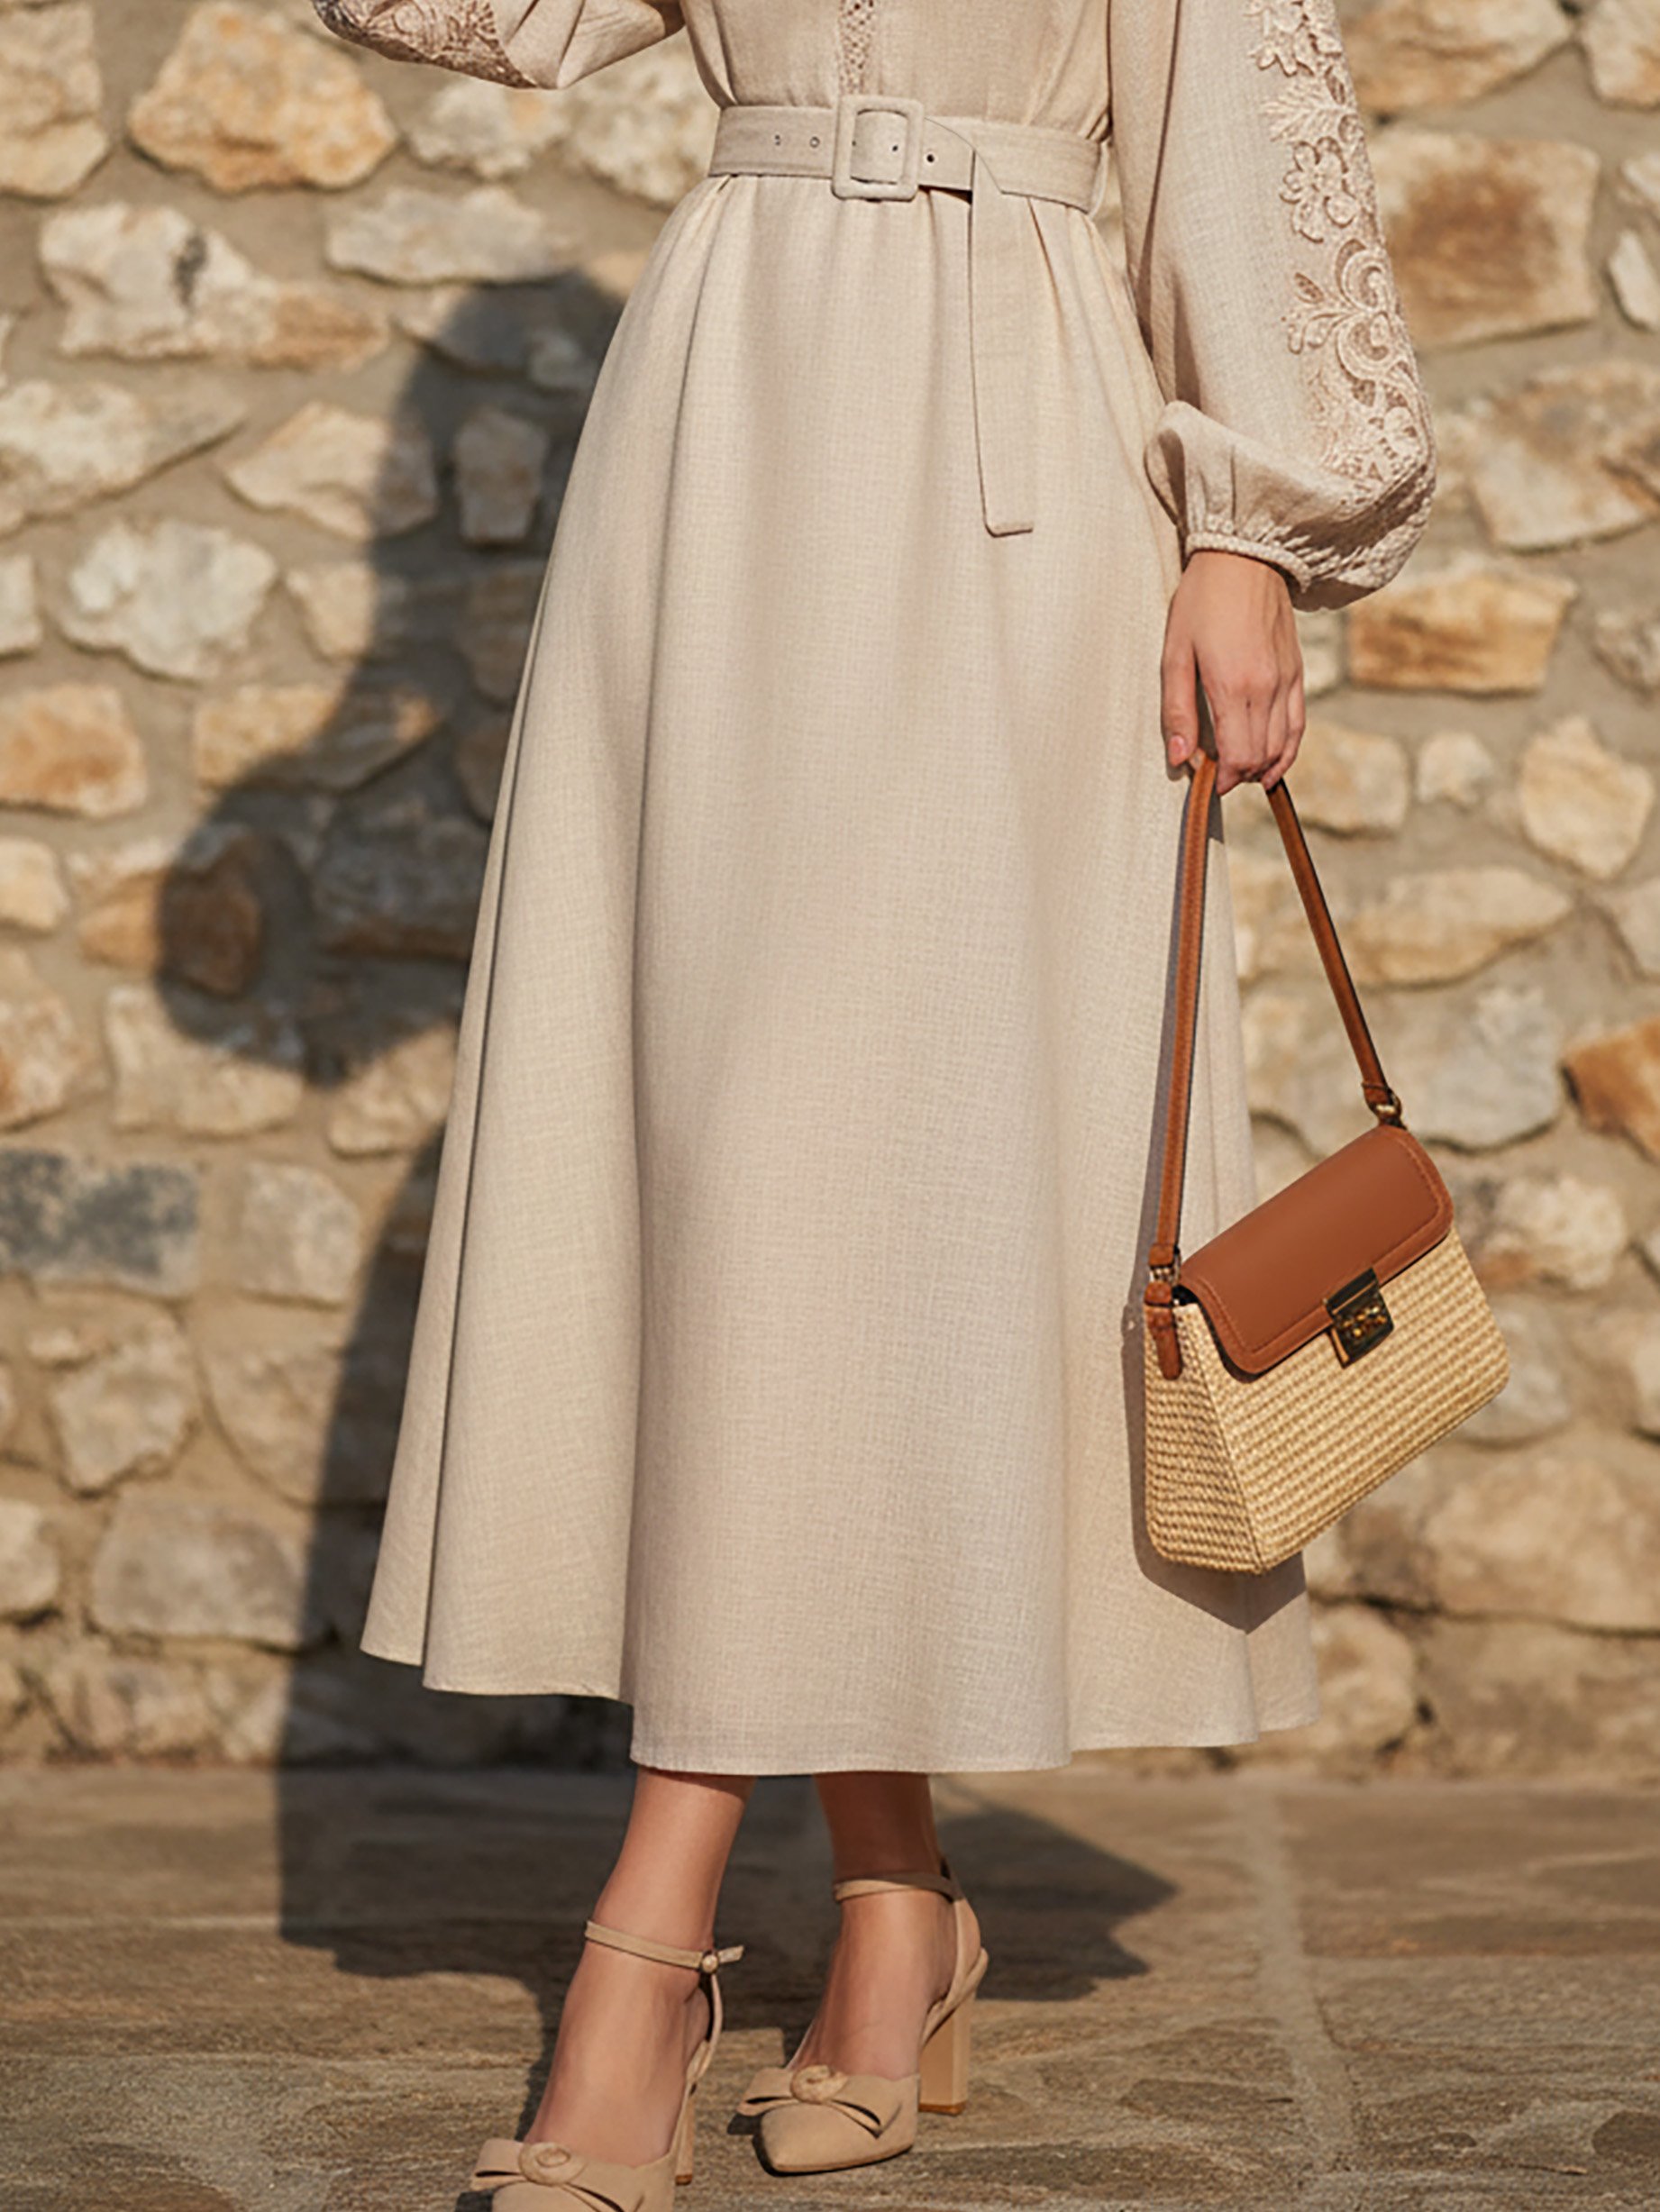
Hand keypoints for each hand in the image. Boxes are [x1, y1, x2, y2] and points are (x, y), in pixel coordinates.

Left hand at [1161, 548, 1305, 795]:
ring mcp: (1287, 680)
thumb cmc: (1202, 601)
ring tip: (1241, 773)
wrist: (1245, 557)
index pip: (1238, 756)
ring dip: (1262, 766)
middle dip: (1238, 775)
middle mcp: (1267, 687)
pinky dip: (1287, 749)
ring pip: (1283, 745)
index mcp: (1234, 686)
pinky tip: (1272, 762)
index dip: (1223, 778)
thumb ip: (1177, 711)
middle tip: (1218, 777)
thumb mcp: (1175, 654)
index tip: (1207, 780)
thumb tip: (1181, 758)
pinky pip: (1298, 724)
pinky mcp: (1297, 671)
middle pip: (1260, 756)